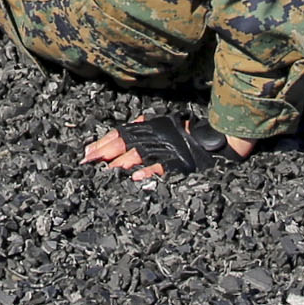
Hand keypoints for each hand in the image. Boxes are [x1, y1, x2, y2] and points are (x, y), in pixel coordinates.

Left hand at [81, 124, 252, 182]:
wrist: (216, 141)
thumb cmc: (186, 134)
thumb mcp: (162, 126)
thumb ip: (142, 128)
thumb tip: (117, 134)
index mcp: (151, 127)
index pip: (122, 133)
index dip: (104, 142)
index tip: (87, 152)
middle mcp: (157, 135)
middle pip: (126, 142)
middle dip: (106, 152)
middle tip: (89, 162)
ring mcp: (168, 149)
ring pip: (140, 154)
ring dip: (121, 163)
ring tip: (107, 171)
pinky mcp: (180, 163)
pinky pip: (161, 167)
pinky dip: (147, 172)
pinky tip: (134, 178)